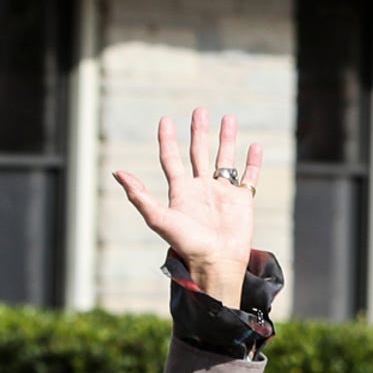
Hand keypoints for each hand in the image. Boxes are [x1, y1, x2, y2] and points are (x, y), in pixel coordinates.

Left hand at [113, 107, 260, 299]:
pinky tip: (254, 146)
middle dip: (199, 131)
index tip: (165, 120)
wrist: (217, 261)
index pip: (171, 159)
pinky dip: (253, 161)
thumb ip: (140, 195)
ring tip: (229, 118)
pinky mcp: (242, 200)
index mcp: (181, 191)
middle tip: (200, 110)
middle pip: (199, 152)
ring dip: (227, 139)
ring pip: (225, 158)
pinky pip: (249, 176)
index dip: (167, 140)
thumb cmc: (187, 243)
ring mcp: (222, 193)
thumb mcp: (159, 218)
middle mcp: (201, 188)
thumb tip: (117, 172)